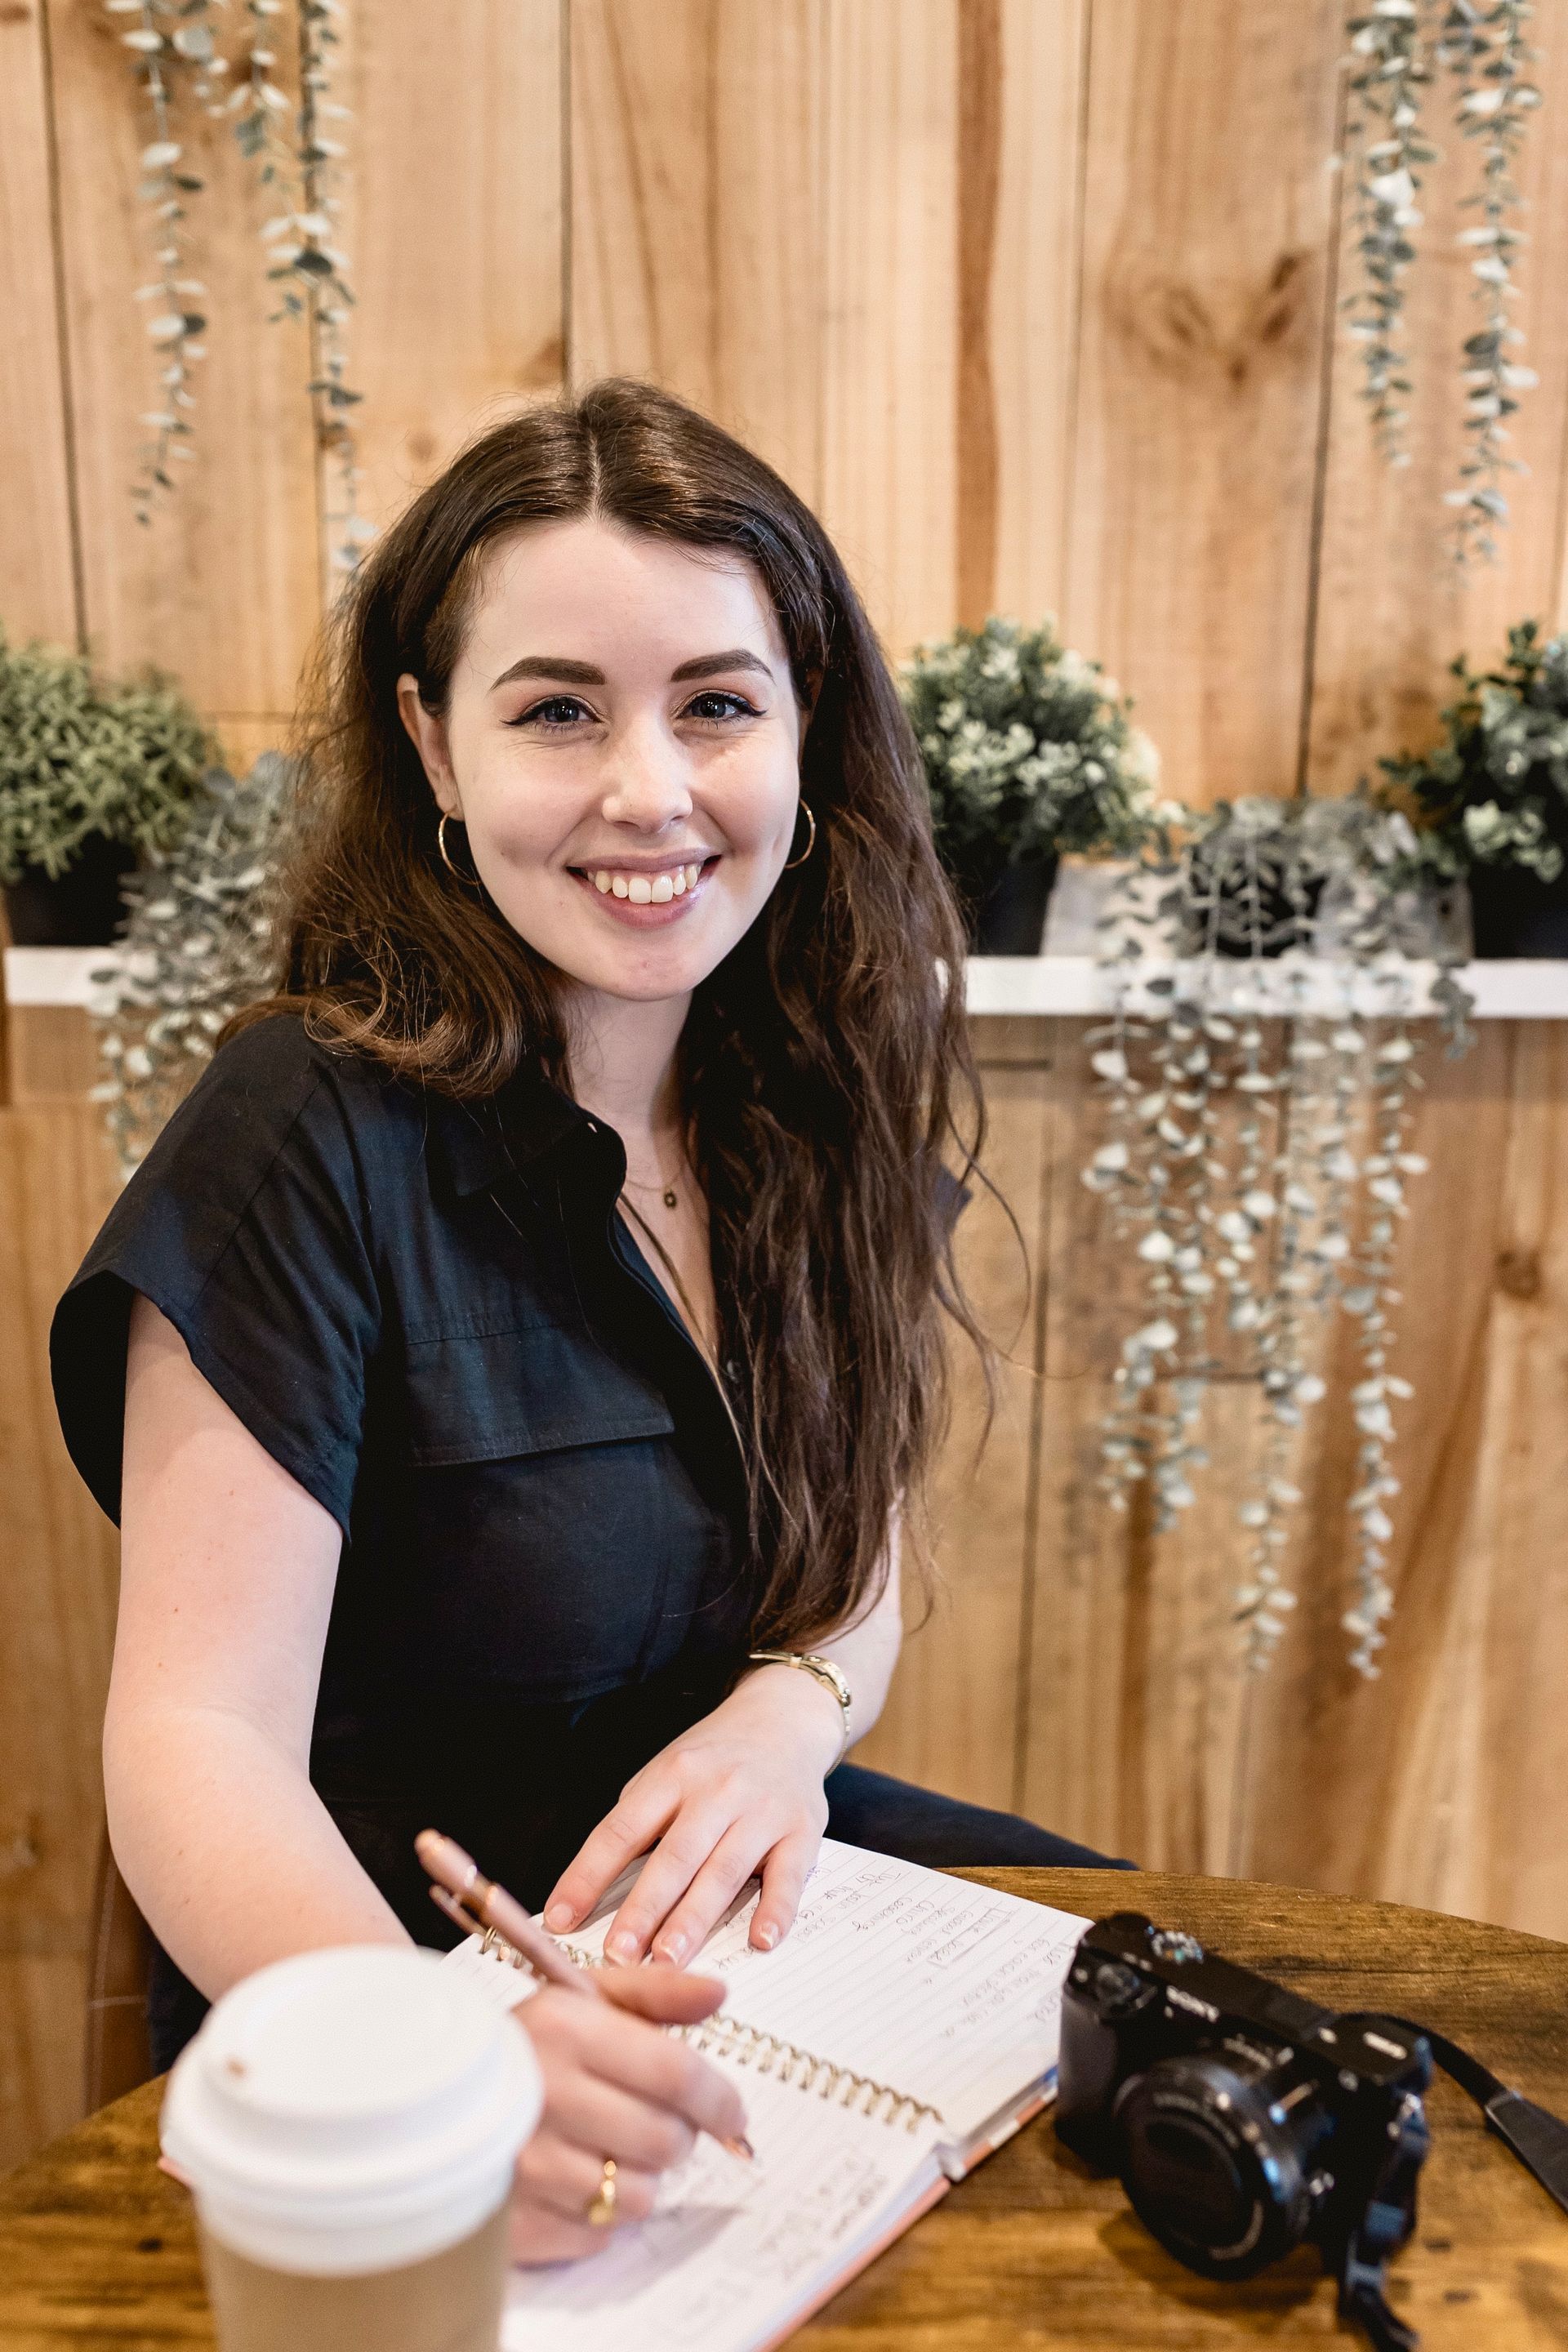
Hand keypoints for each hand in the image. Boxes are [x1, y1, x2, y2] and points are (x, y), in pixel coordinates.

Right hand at [508, 1963, 743, 2262]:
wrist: (428, 2090)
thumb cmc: (524, 2042)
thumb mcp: (583, 1997)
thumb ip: (656, 1994)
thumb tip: (719, 1995)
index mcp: (566, 2031)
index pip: (675, 2073)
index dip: (719, 2099)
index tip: (733, 2114)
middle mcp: (543, 2095)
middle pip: (664, 2141)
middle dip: (677, 2136)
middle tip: (657, 2123)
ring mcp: (522, 2166)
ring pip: (636, 2196)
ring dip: (638, 2177)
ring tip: (608, 2148)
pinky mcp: (509, 2220)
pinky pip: (596, 2235)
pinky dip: (599, 2214)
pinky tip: (574, 2179)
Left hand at [542, 1666, 841, 1966]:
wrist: (784, 1718)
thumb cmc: (714, 1759)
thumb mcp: (667, 1771)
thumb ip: (638, 1822)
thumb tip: (592, 1891)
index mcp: (672, 1775)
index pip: (621, 1830)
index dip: (588, 1875)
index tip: (561, 1919)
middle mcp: (717, 1790)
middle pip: (674, 1856)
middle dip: (643, 1909)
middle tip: (618, 1956)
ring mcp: (762, 1811)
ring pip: (724, 1871)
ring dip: (695, 1919)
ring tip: (668, 1961)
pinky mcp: (802, 1831)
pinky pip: (788, 1875)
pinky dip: (776, 1909)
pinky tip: (760, 1940)